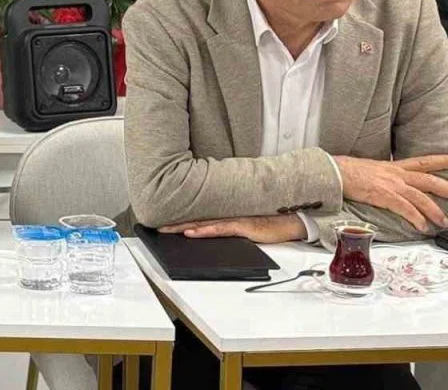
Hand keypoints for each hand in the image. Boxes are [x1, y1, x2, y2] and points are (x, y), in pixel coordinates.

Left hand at [159, 216, 305, 243]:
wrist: (291, 222)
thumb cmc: (269, 223)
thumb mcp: (245, 227)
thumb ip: (228, 226)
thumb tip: (210, 230)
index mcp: (225, 214)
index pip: (199, 216)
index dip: (180, 218)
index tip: (163, 221)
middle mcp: (227, 215)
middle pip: (196, 218)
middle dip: (175, 223)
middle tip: (156, 225)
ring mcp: (234, 220)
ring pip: (203, 223)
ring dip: (184, 226)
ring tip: (166, 229)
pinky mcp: (242, 226)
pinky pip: (220, 229)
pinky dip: (204, 231)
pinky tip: (191, 233)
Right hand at [334, 155, 447, 232]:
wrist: (334, 172)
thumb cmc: (346, 171)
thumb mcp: (370, 169)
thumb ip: (383, 175)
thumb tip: (388, 183)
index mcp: (394, 167)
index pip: (424, 161)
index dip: (444, 161)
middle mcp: (396, 174)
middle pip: (430, 180)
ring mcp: (391, 185)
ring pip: (422, 197)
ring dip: (436, 210)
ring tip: (445, 221)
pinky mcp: (384, 196)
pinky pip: (406, 209)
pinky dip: (416, 218)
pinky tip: (422, 226)